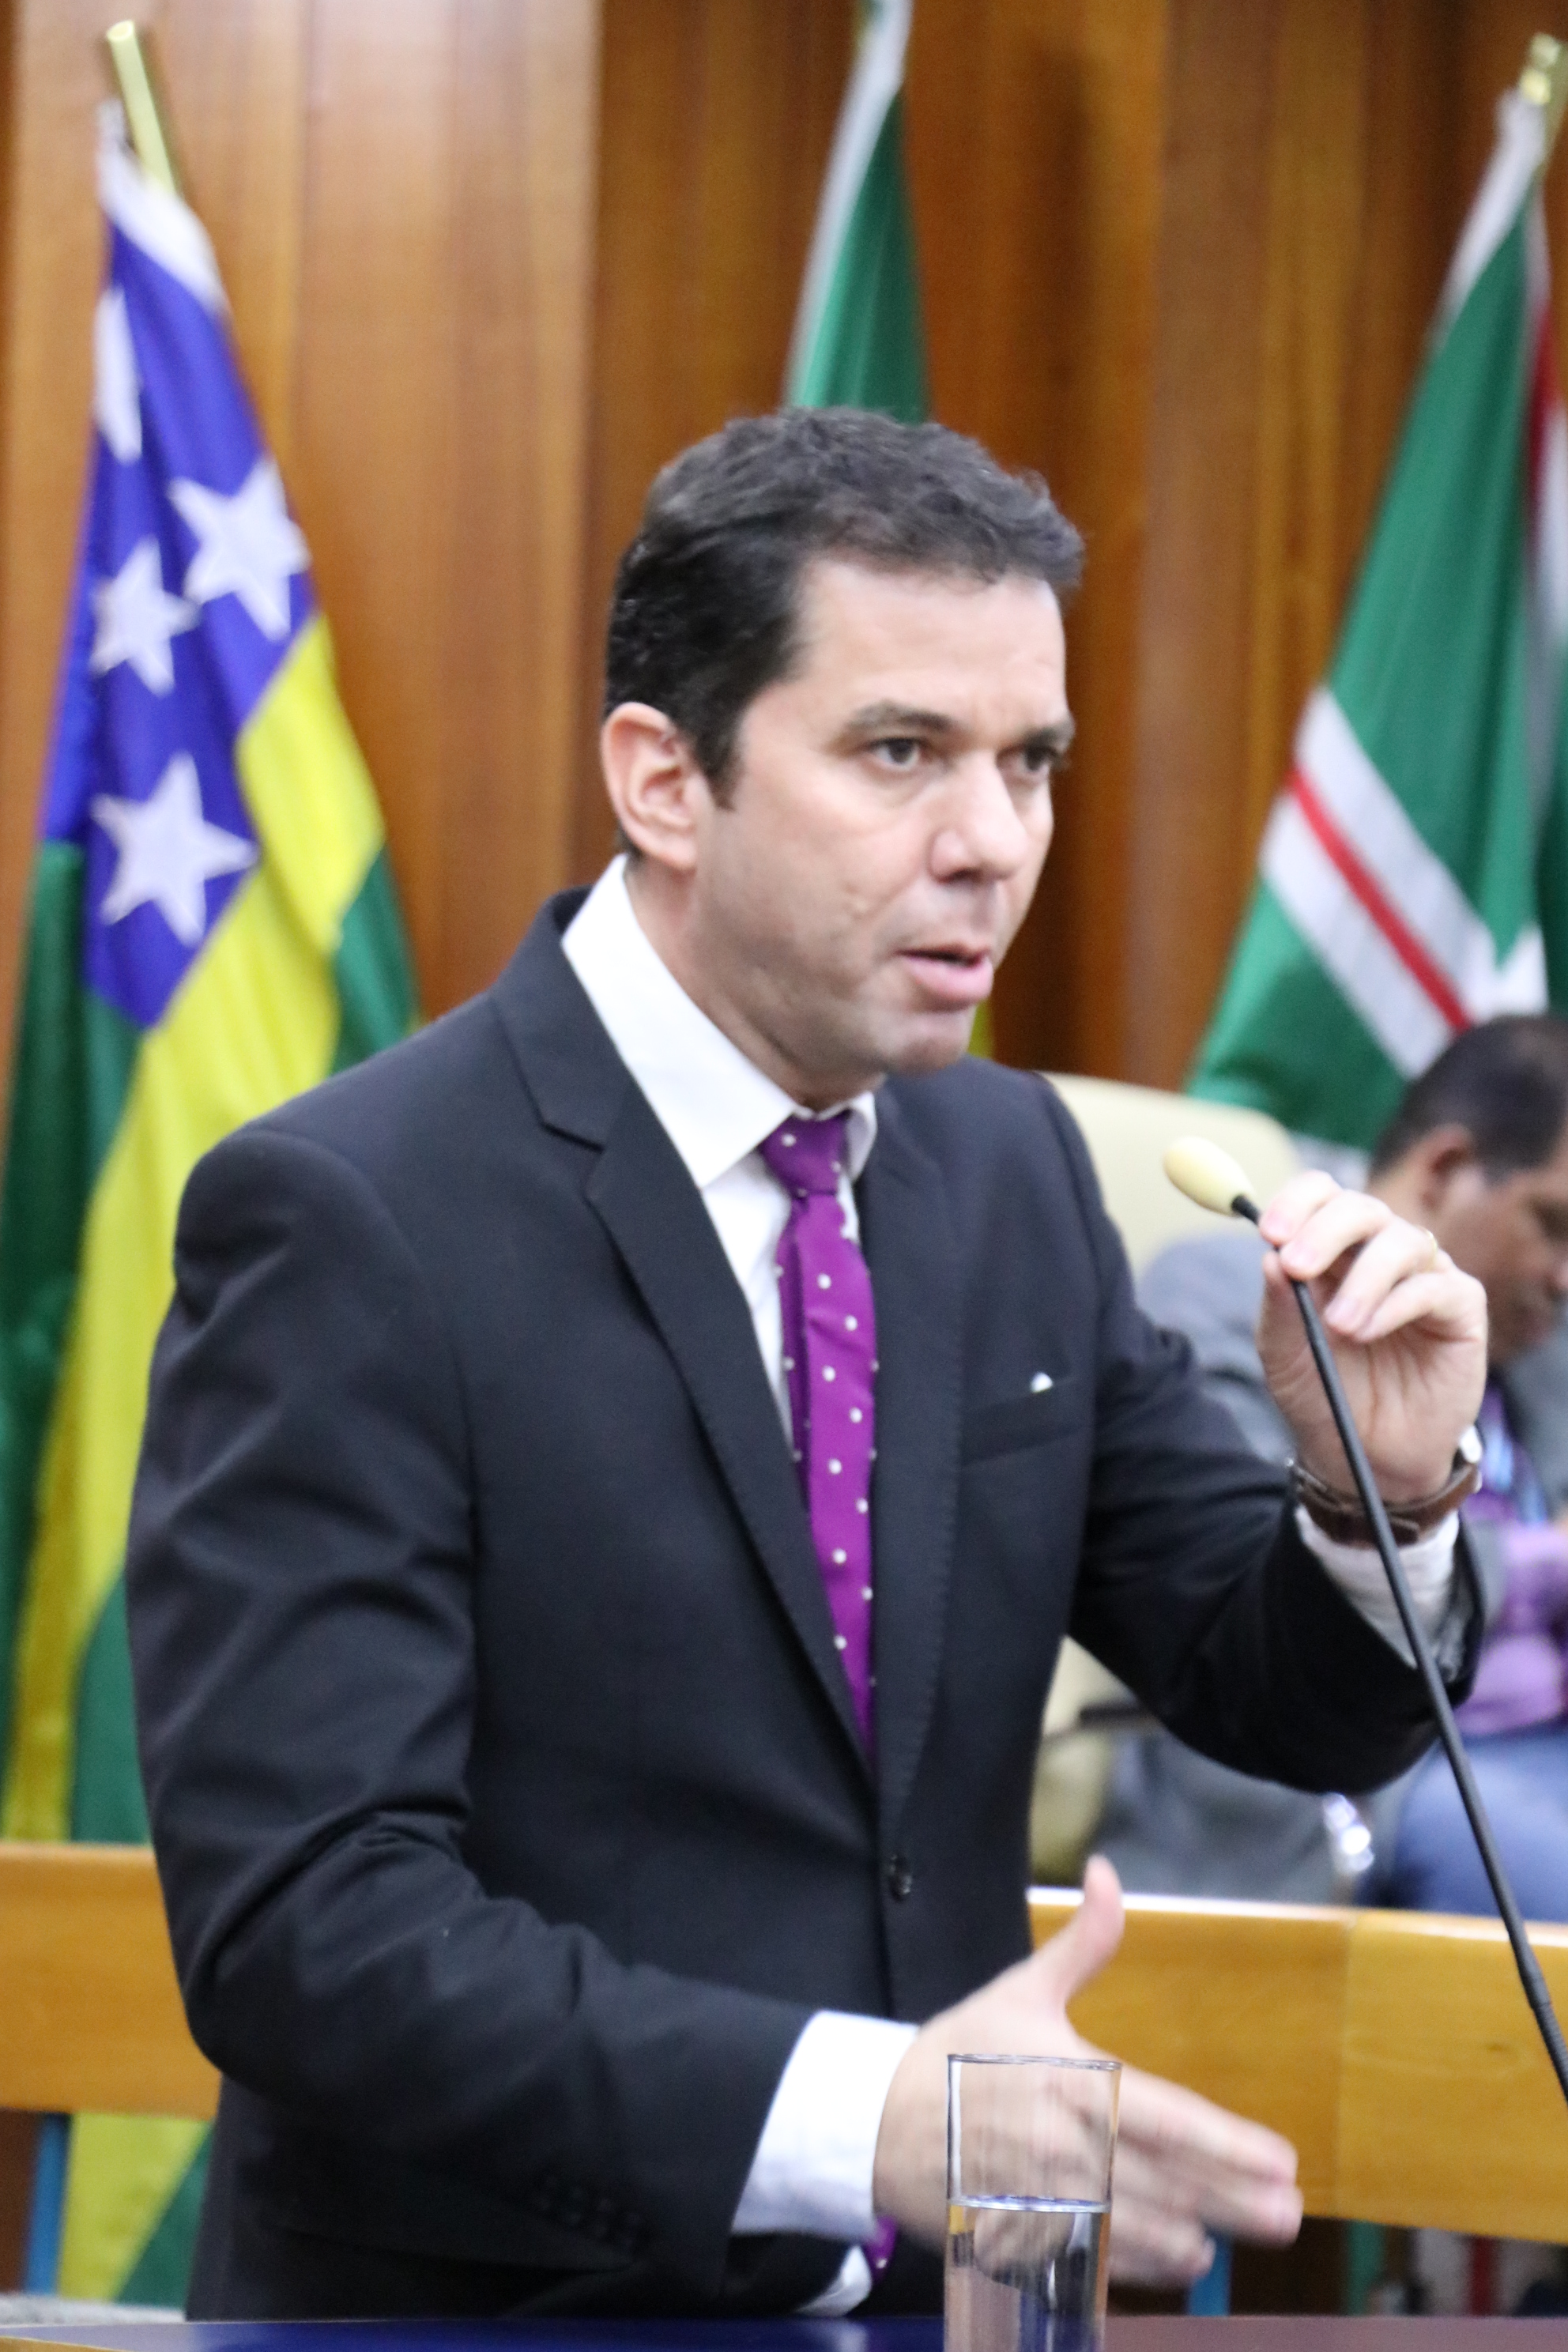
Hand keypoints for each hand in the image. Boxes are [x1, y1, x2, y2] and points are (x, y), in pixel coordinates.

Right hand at [871, 1858, 1302, 2282]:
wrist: (874, 2119)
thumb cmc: (956, 2051)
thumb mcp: (1020, 1990)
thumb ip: (1083, 1943)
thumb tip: (1108, 1872)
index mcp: (1071, 2081)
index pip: (1167, 2120)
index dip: (1228, 2145)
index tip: (1280, 2160)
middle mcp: (1065, 2145)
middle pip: (1165, 2181)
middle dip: (1230, 2200)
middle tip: (1287, 2215)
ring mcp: (1045, 2200)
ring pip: (1135, 2228)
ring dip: (1186, 2237)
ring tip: (1229, 2242)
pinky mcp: (1023, 2236)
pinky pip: (1093, 2258)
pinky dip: (1135, 2263)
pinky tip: (1173, 2258)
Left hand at [1256, 1172, 1486, 1501]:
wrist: (1364, 1456)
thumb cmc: (1321, 1395)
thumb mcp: (1284, 1354)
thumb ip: (1278, 1306)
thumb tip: (1270, 1256)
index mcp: (1332, 1251)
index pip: (1322, 1195)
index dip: (1297, 1202)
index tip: (1270, 1233)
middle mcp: (1379, 1254)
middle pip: (1362, 1207)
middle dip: (1325, 1230)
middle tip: (1297, 1266)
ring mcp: (1424, 1276)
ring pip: (1404, 1241)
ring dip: (1364, 1278)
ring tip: (1339, 1325)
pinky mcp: (1461, 1308)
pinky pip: (1436, 1286)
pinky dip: (1397, 1303)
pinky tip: (1369, 1331)